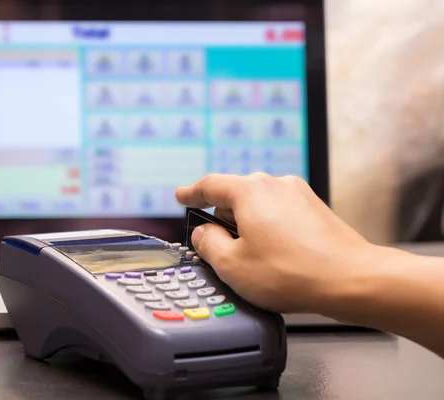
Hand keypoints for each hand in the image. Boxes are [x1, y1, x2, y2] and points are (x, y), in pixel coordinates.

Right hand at [175, 173, 377, 313]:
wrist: (351, 279)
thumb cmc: (292, 273)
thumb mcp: (232, 265)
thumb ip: (207, 244)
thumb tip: (204, 234)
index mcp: (250, 191)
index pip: (210, 185)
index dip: (191, 193)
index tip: (182, 197)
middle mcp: (275, 184)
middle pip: (236, 196)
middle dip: (223, 219)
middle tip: (218, 247)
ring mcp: (298, 194)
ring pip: (259, 206)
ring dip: (249, 227)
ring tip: (253, 259)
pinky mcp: (315, 209)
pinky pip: (280, 214)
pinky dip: (270, 230)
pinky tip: (276, 257)